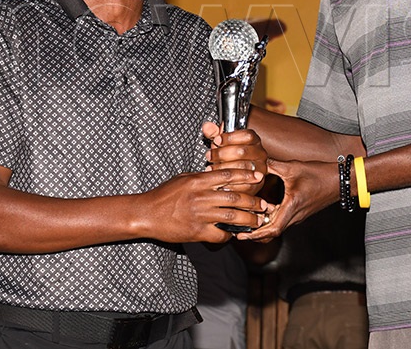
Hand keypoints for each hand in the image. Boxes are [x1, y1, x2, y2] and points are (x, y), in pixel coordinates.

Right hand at [142, 168, 267, 243]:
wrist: (146, 214)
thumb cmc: (164, 195)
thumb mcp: (183, 178)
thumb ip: (202, 177)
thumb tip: (220, 174)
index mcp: (198, 181)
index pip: (227, 175)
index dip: (245, 175)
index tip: (258, 176)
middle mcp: (201, 197)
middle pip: (235, 197)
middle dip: (253, 201)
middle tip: (264, 204)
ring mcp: (199, 215)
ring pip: (232, 216)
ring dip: (248, 219)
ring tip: (258, 220)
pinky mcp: (196, 232)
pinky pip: (219, 234)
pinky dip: (229, 235)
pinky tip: (234, 235)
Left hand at [203, 121, 267, 194]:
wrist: (238, 174)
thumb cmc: (229, 155)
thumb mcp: (222, 142)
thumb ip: (214, 133)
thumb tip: (206, 126)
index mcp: (254, 141)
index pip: (247, 135)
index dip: (230, 137)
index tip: (217, 140)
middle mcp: (261, 154)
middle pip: (242, 151)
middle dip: (222, 154)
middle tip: (209, 155)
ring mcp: (260, 169)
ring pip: (242, 167)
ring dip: (223, 168)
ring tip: (210, 168)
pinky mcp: (257, 184)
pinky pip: (243, 184)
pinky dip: (229, 183)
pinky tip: (218, 180)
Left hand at [237, 158, 338, 242]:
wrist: (341, 180)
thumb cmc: (320, 174)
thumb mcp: (293, 167)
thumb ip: (272, 166)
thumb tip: (255, 162)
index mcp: (292, 207)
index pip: (271, 229)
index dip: (255, 234)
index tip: (241, 235)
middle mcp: (295, 215)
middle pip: (272, 231)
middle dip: (255, 232)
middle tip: (239, 229)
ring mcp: (298, 215)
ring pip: (277, 225)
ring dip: (263, 224)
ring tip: (248, 218)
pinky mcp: (301, 211)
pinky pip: (283, 219)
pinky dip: (272, 217)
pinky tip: (264, 208)